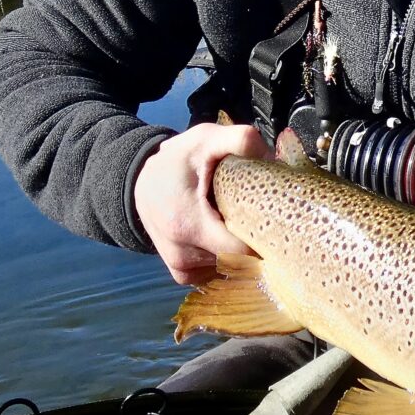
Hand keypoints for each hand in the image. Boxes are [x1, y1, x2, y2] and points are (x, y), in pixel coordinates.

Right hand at [132, 121, 270, 285]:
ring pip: (232, 268)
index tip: (274, 219)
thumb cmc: (177, 161)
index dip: (264, 236)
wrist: (140, 185)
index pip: (243, 250)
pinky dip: (229, 258)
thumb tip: (269, 156)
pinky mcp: (183, 275)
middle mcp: (183, 256)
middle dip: (255, 241)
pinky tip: (227, 236)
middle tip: (261, 215)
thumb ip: (238, 139)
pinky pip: (219, 272)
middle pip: (240, 261)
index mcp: (188, 225)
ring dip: (242, 250)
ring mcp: (183, 270)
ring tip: (239, 222)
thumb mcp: (205, 139)